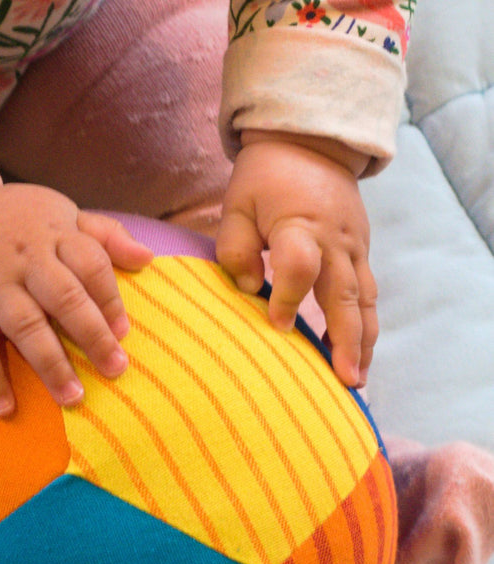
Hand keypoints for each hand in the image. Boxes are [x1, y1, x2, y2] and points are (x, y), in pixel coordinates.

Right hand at [0, 183, 152, 415]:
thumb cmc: (15, 221)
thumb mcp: (62, 214)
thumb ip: (105, 236)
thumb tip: (147, 257)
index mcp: (54, 236)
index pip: (90, 266)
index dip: (110, 300)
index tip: (124, 333)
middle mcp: (25, 260)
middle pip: (64, 297)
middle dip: (92, 335)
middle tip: (114, 369)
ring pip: (25, 325)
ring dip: (50, 364)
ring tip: (72, 397)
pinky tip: (6, 407)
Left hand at [215, 130, 377, 387]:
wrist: (311, 142)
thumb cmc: (264, 179)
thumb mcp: (236, 204)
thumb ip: (235, 248)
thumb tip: (249, 290)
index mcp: (299, 225)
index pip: (300, 267)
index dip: (289, 298)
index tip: (277, 326)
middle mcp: (335, 240)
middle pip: (346, 295)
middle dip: (346, 340)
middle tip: (346, 380)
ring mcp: (355, 247)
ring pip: (365, 301)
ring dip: (363, 342)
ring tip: (358, 381)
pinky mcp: (362, 252)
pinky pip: (368, 295)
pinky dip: (366, 326)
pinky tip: (359, 356)